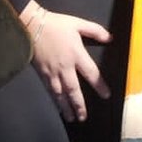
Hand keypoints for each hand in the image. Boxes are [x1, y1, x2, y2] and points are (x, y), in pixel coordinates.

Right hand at [22, 2, 112, 120]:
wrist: (31, 25)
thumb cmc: (56, 25)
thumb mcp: (78, 24)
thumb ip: (95, 31)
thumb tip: (110, 38)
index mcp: (76, 54)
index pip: (91, 73)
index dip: (99, 85)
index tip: (106, 95)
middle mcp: (65, 67)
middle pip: (74, 90)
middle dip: (79, 105)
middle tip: (84, 117)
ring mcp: (52, 72)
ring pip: (60, 94)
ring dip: (66, 107)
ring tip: (72, 118)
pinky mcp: (42, 74)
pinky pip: (50, 90)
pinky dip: (55, 100)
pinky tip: (58, 107)